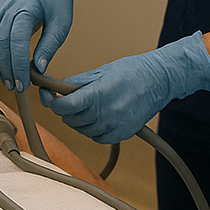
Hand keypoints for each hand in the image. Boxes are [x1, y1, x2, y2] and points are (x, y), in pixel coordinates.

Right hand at [0, 0, 79, 90]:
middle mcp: (8, 5)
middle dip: (6, 68)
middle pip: (0, 42)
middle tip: (14, 87)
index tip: (22, 84)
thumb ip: (49, 46)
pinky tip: (0, 61)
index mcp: (26, 7)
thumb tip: (39, 69)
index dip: (17, 65)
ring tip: (7, 78)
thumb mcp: (62, 24)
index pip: (17, 41)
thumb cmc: (57, 0)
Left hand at [41, 32, 209, 143]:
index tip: (50, 97)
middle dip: (66, 110)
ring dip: (79, 120)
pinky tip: (99, 117)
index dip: (53, 103)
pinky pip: (97, 138)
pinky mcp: (122, 134)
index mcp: (98, 94)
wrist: (159, 80)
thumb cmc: (131, 71)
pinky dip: (93, 130)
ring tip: (88, 106)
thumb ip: (76, 84)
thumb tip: (54, 90)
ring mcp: (115, 125)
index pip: (64, 106)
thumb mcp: (100, 72)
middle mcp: (106, 113)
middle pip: (71, 120)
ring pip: (82, 130)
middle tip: (71, 99)